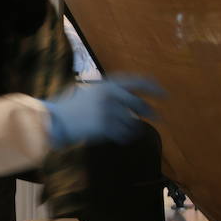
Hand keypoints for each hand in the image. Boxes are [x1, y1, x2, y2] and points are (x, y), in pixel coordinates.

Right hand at [41, 76, 163, 148]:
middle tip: (158, 117)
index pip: (136, 82)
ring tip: (133, 130)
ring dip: (134, 127)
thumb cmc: (71, 107)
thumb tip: (133, 102)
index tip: (164, 94)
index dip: (152, 87)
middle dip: (150, 111)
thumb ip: (110, 94)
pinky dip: (126, 137)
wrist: (55, 120)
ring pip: (132, 122)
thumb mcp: (91, 92)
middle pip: (138, 104)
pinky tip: (125, 137)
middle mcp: (110, 95)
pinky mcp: (104, 127)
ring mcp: (108, 111)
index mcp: (107, 84)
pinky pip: (123, 134)